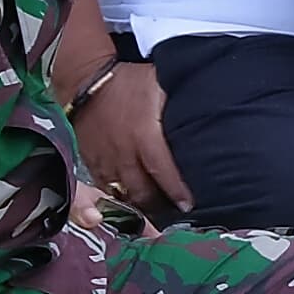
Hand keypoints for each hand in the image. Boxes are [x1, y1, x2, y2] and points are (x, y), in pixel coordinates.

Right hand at [70, 62, 190, 218]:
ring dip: (139, 205)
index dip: (177, 191)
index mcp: (144, 135)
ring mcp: (104, 159)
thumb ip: (180, 104)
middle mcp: (123, 152)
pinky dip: (117, 197)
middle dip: (158, 206)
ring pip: (122, 193)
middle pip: (142, 191)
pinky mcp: (90, 161)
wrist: (85, 79)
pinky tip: (130, 200)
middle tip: (174, 213)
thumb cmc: (129, 80)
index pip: (163, 171)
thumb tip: (208, 113)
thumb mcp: (160, 85)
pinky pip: (104, 187)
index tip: (189, 205)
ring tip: (155, 214)